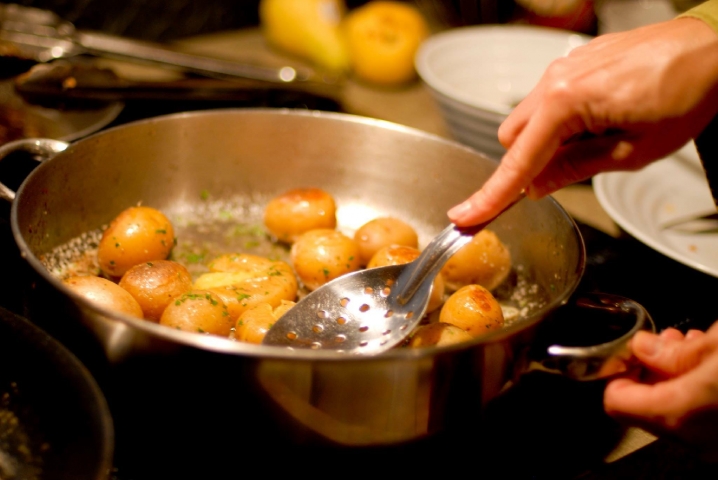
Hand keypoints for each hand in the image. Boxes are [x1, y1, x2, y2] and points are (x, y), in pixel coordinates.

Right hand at [448, 17, 717, 226]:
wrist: (715, 47)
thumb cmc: (686, 93)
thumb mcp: (633, 150)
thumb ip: (576, 168)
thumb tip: (538, 186)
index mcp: (566, 102)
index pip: (518, 162)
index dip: (491, 195)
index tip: (465, 216)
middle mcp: (555, 79)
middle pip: (513, 138)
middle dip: (529, 163)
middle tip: (570, 170)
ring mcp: (563, 68)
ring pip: (529, 119)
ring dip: (547, 141)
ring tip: (597, 138)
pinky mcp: (575, 64)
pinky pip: (548, 100)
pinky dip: (561, 121)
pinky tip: (600, 118)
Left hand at [604, 324, 717, 461]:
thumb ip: (674, 352)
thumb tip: (642, 348)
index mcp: (680, 415)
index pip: (616, 401)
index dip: (619, 370)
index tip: (630, 350)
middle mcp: (697, 441)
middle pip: (646, 407)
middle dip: (653, 370)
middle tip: (671, 343)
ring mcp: (716, 447)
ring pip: (676, 413)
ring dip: (679, 379)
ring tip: (697, 349)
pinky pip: (702, 422)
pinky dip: (700, 394)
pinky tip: (712, 367)